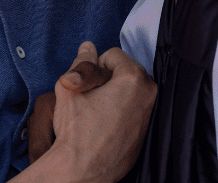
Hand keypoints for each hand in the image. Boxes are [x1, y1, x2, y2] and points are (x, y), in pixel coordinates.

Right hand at [27, 43, 154, 181]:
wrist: (82, 170)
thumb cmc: (76, 130)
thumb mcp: (69, 88)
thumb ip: (81, 63)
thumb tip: (88, 47)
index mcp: (134, 79)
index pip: (112, 55)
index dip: (94, 66)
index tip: (86, 84)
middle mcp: (148, 95)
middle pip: (124, 72)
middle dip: (106, 79)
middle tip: (89, 96)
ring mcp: (148, 115)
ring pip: (128, 91)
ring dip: (112, 94)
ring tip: (94, 111)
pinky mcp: (144, 133)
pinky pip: (132, 111)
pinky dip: (119, 112)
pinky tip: (102, 124)